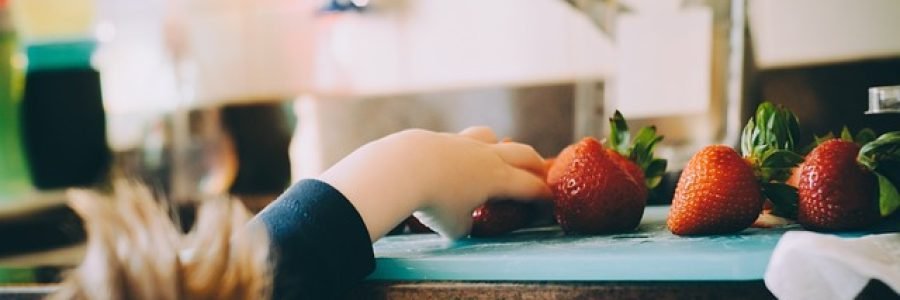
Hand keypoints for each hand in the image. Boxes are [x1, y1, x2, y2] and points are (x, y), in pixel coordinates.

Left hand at [318, 127, 550, 239]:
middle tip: (540, 173)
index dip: (544, 196)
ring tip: (497, 157)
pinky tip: (454, 160)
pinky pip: (461, 140)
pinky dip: (466, 150)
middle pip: (523, 153)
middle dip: (535, 164)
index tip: (550, 202)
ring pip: (491, 137)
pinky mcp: (441, 138)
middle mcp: (487, 156)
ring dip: (500, 146)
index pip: (531, 186)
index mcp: (498, 179)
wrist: (403, 168)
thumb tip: (462, 224)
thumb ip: (464, 226)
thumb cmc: (434, 202)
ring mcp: (463, 143)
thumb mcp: (454, 227)